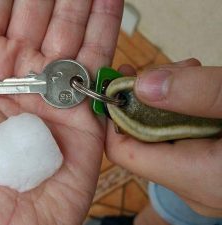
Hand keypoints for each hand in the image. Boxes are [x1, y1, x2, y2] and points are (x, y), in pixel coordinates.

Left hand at [106, 59, 221, 216]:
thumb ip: (196, 93)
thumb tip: (142, 85)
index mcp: (193, 176)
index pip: (122, 149)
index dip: (113, 114)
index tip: (119, 80)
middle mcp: (193, 186)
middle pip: (143, 139)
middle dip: (148, 99)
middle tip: (168, 70)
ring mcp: (204, 181)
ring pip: (166, 136)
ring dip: (172, 102)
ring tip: (192, 73)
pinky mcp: (213, 170)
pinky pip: (186, 140)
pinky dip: (188, 113)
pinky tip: (203, 90)